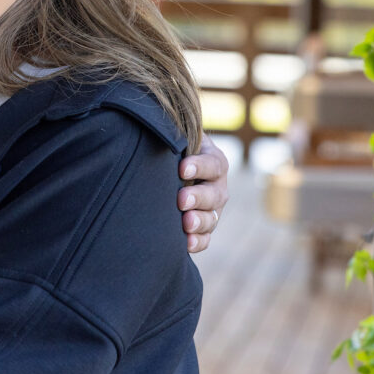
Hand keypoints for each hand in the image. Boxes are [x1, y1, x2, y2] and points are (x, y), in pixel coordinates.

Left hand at [176, 135, 228, 253]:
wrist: (169, 170)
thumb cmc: (172, 149)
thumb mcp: (177, 140)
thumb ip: (173, 138)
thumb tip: (156, 130)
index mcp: (213, 162)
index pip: (212, 164)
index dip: (199, 166)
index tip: (182, 168)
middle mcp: (216, 186)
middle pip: (214, 194)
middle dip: (198, 197)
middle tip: (181, 200)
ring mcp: (212, 209)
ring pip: (211, 218)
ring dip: (199, 222)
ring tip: (186, 223)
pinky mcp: (203, 227)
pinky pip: (205, 238)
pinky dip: (197, 242)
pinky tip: (186, 243)